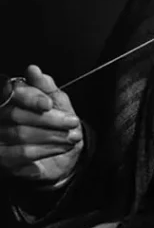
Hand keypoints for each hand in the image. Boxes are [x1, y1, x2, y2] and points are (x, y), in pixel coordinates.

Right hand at [0, 66, 82, 182]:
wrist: (65, 152)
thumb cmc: (57, 124)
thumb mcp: (58, 102)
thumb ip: (45, 86)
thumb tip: (33, 70)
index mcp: (10, 98)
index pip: (12, 93)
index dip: (30, 98)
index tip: (48, 104)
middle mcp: (0, 116)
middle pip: (15, 115)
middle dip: (48, 119)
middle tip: (72, 122)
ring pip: (19, 134)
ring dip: (51, 135)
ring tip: (72, 137)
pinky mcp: (2, 157)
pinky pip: (20, 153)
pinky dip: (45, 150)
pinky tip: (62, 147)